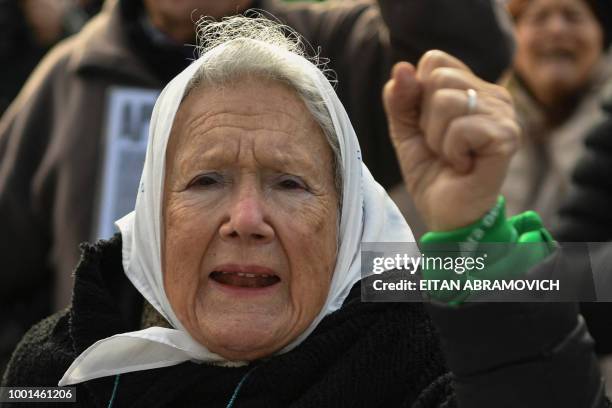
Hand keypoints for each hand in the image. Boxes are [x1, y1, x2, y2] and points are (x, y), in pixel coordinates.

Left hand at [383, 50, 519, 230]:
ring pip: (446, 101)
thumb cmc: (431, 172)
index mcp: (472, 87)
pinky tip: (464, 165)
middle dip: (426, 118)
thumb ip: (400, 99)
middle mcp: (494, 95)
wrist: (446, 213)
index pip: (434, 60)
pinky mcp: (506, 136)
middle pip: (438, 77)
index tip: (426, 126)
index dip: (417, 95)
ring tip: (451, 156)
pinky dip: (451, 151)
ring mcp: (504, 114)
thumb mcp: (405, 131)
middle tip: (440, 145)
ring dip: (437, 137)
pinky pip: (460, 127)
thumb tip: (401, 68)